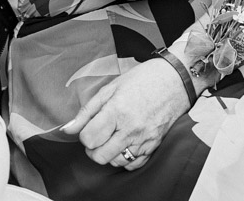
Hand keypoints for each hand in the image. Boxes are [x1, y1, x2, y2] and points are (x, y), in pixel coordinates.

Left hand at [62, 56, 188, 170]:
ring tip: (111, 138)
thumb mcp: (111, 88)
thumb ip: (87, 111)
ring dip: (108, 153)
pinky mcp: (154, 146)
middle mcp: (130, 129)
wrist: (175, 80)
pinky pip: (134, 164)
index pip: (89, 138)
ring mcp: (144, 139)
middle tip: (96, 136)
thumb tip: (68, 128)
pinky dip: (125, 158)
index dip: (84, 135)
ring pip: (116, 162)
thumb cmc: (143, 80)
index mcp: (117, 111)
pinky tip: (124, 144)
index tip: (88, 128)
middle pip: (100, 155)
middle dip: (92, 149)